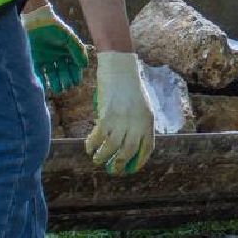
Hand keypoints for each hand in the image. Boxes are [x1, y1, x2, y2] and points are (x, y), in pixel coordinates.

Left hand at [23, 0, 87, 93]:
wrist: (34, 20)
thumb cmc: (53, 27)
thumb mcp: (69, 37)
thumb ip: (78, 50)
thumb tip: (84, 66)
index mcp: (68, 51)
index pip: (74, 66)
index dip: (76, 74)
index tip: (76, 82)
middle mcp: (57, 56)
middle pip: (64, 72)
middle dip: (67, 80)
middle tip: (67, 86)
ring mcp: (46, 59)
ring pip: (52, 75)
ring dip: (56, 83)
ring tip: (59, 89)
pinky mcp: (34, 60)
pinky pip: (38, 74)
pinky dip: (42, 81)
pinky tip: (46, 86)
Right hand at [85, 51, 153, 174]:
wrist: (119, 68)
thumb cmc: (129, 86)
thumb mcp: (142, 106)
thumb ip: (139, 123)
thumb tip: (131, 143)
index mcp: (148, 121)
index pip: (147, 148)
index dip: (139, 161)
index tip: (130, 168)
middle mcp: (137, 123)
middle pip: (128, 151)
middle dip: (119, 164)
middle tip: (112, 168)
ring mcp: (122, 120)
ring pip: (112, 148)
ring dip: (103, 157)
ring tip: (97, 159)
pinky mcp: (107, 115)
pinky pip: (98, 137)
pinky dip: (92, 145)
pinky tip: (89, 147)